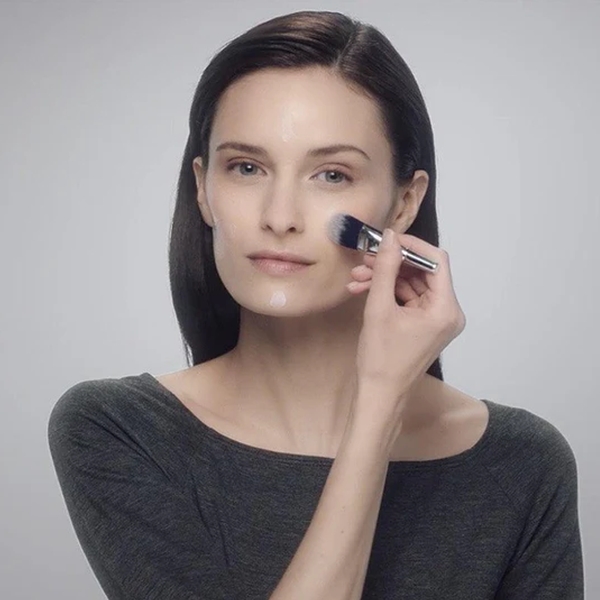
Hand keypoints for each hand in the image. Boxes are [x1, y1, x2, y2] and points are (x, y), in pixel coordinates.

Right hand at [348, 228, 465, 423]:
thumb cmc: (381, 357)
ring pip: (412, 284)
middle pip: (423, 272)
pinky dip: (388, 292)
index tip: (385, 240)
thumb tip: (390, 236)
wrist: (379, 394)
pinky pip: (409, 299)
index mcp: (446, 309)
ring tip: (356, 279)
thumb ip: (385, 268)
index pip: (436, 261)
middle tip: (363, 260)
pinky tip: (363, 290)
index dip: (411, 245)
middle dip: (392, 264)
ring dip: (385, 278)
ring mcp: (438, 319)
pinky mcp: (426, 324)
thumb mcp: (379, 308)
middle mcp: (448, 312)